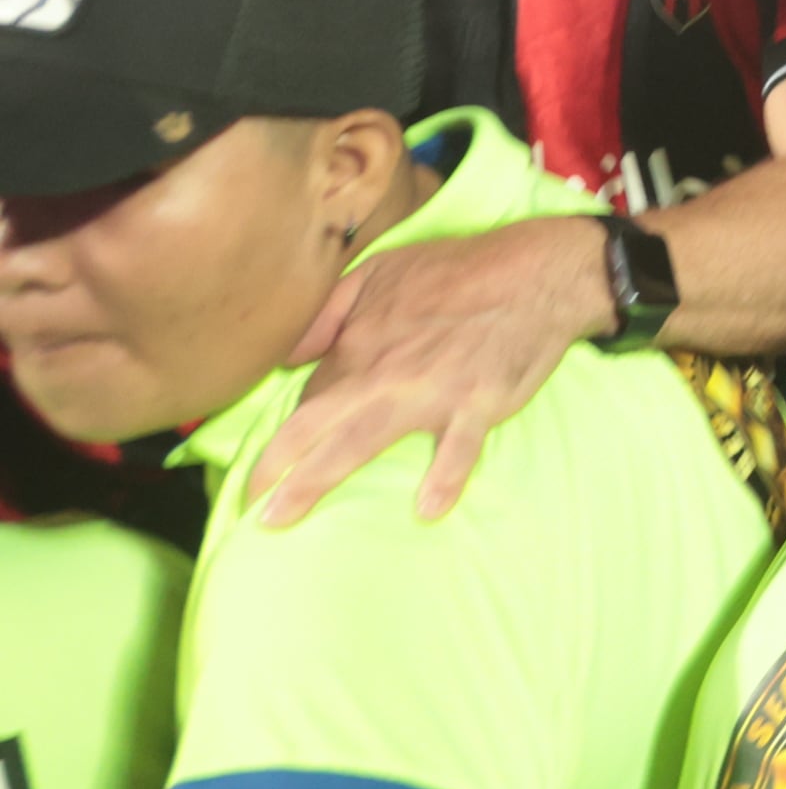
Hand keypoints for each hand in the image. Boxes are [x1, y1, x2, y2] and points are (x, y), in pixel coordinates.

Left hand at [248, 216, 610, 524]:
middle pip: (315, 428)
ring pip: (361, 442)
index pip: (311, 398)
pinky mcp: (478, 404)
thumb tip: (287, 355)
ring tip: (281, 517)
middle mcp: (383, 374)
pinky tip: (428, 510)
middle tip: (249, 511)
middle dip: (274, 470)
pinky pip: (458, 449)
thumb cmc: (457, 270)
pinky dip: (444, 478)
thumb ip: (329, 311)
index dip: (288, 435)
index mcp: (359, 344)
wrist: (534, 271)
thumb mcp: (381, 271)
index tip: (272, 466)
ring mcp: (430, 393)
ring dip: (317, 480)